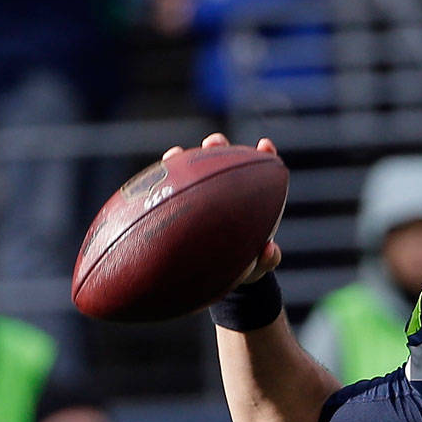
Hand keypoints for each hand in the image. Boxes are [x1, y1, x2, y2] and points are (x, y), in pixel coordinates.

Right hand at [163, 134, 283, 284]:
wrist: (214, 280)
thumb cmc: (240, 268)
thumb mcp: (256, 267)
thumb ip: (268, 259)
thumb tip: (269, 249)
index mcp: (248, 202)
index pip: (257, 173)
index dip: (263, 157)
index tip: (265, 147)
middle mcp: (223, 194)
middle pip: (221, 164)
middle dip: (218, 148)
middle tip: (214, 141)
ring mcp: (198, 199)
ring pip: (191, 174)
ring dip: (183, 160)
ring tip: (176, 153)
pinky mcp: (174, 208)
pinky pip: (166, 193)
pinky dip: (161, 183)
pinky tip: (152, 177)